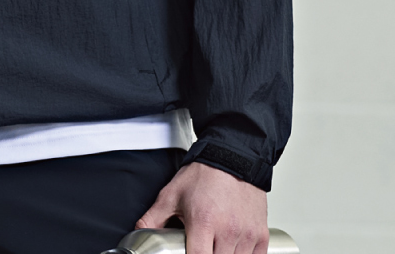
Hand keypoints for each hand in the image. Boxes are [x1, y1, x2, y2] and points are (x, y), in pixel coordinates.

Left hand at [136, 161, 268, 253]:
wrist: (233, 157)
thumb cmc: (204, 175)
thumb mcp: (172, 193)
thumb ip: (154, 217)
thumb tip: (139, 232)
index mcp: (203, 222)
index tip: (187, 253)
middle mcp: (228, 231)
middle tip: (201, 244)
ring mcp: (246, 235)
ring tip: (215, 244)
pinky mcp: (260, 235)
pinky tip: (232, 247)